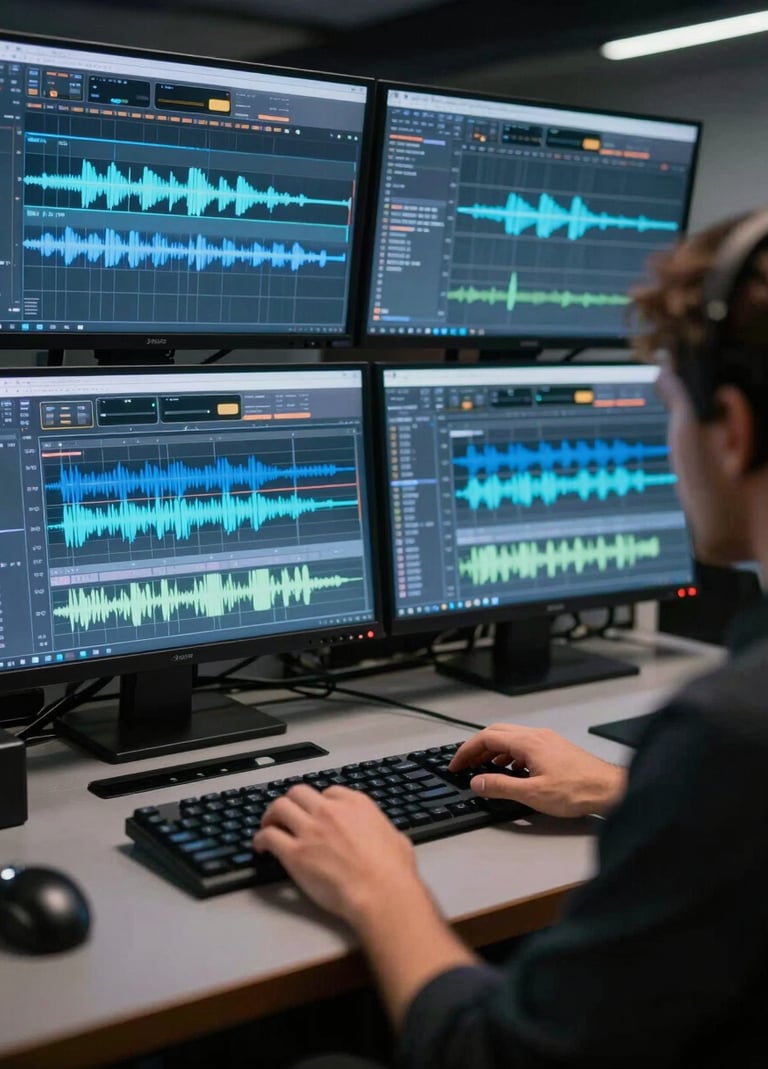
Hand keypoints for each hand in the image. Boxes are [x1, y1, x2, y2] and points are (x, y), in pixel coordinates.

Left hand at [253, 784, 422, 923]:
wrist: (381, 892)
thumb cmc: (393, 871)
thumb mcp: (396, 838)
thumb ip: (384, 831)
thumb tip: (387, 837)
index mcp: (355, 804)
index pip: (328, 792)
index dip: (319, 803)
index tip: (315, 813)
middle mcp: (329, 811)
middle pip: (298, 793)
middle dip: (291, 802)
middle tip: (286, 814)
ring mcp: (310, 830)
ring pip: (279, 808)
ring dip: (271, 815)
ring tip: (268, 825)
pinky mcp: (295, 854)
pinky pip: (269, 837)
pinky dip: (260, 839)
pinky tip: (260, 847)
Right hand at [449, 724, 625, 817]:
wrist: (610, 789)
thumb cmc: (577, 791)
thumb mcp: (532, 794)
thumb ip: (501, 787)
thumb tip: (476, 782)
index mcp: (528, 742)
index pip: (487, 737)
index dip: (466, 751)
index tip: (455, 765)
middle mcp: (536, 735)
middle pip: (497, 733)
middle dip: (477, 748)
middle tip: (465, 765)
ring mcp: (547, 740)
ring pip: (511, 738)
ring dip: (493, 751)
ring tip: (484, 770)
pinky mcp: (555, 748)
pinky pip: (524, 745)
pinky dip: (510, 755)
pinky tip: (512, 772)